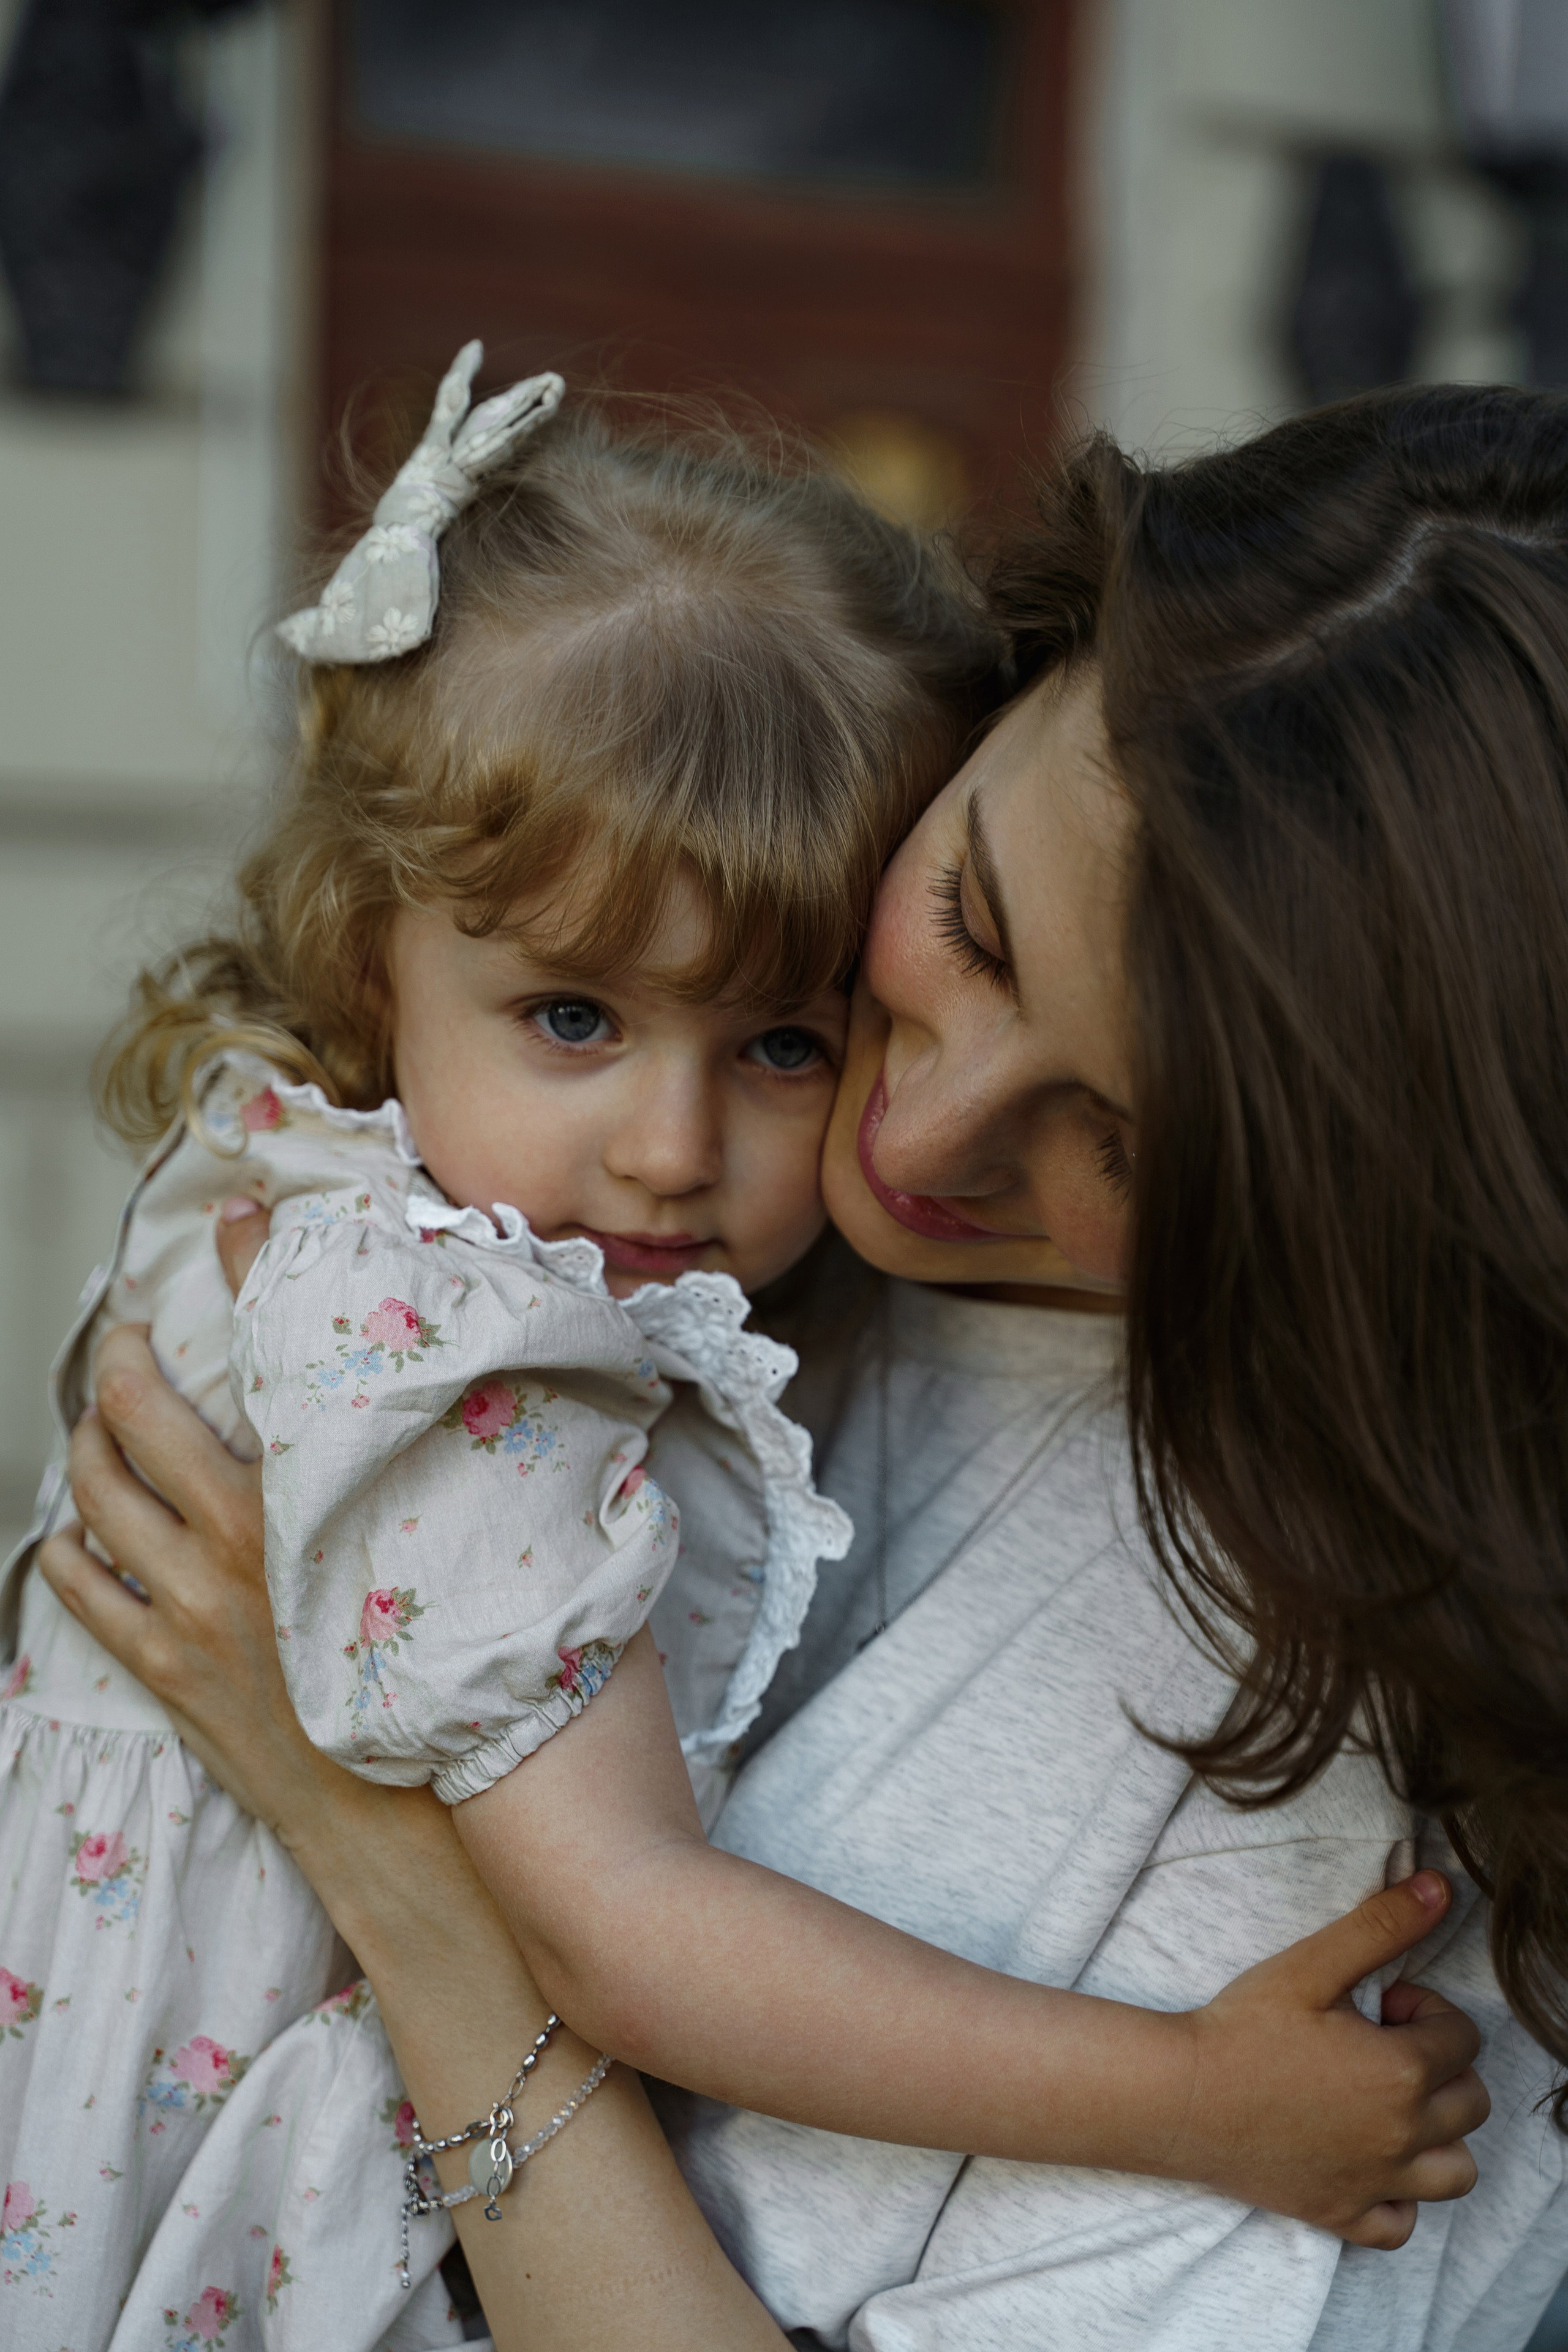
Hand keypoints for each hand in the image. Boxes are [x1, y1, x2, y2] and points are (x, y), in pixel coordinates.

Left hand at [37, 1206, 791, 2349]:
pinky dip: (75, 1550)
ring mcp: (198, 1620)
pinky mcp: (178, 1684)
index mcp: (332, 1510)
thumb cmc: (500, 1725)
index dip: (257, 1277)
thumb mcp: (534, 1584)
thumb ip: (529, 1494)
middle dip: (133, 1350)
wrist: (440, 1875)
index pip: (281, 1360)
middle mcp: (248, 1550)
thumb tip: (571, 1421)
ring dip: (94, 1440)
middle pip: (147, 1418)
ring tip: (109, 1400)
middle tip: (146, 1315)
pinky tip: (86, 1528)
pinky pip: (89, 1599)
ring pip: (99, 1499)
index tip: (246, 1220)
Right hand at [1179, 1871, 1487, 2247]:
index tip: (1381, 2005)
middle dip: (1440, 2066)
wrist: (1181, 2096)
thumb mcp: (1310, 1965)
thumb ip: (1381, 1926)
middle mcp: (1401, 2136)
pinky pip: (1403, 2225)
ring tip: (1389, 2103)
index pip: (1463, 2038)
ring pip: (1456, 2172)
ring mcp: (1375, 2183)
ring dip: (1439, 2136)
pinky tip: (1367, 2160)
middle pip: (1471, 2103)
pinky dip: (1400, 2198)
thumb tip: (1440, 1888)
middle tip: (1379, 2044)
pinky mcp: (1342, 2214)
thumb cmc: (1242, 2028)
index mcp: (1401, 2073)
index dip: (1426, 2011)